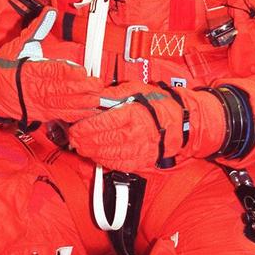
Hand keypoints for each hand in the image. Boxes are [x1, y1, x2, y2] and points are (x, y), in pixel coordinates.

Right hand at [0, 11, 103, 125]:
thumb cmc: (4, 66)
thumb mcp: (19, 44)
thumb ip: (38, 28)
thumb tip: (50, 11)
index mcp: (29, 70)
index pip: (52, 71)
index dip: (68, 72)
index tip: (83, 71)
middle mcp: (34, 89)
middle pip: (62, 90)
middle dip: (81, 89)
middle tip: (97, 86)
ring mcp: (38, 104)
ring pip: (63, 105)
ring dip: (81, 103)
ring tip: (97, 99)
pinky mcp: (40, 114)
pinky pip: (59, 115)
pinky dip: (74, 114)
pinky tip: (87, 111)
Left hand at [67, 81, 225, 170]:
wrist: (181, 122)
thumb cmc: (157, 104)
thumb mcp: (135, 90)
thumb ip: (113, 94)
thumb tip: (94, 95)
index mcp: (133, 114)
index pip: (103, 123)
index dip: (85, 127)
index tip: (75, 127)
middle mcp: (136, 133)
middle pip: (103, 140)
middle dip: (84, 140)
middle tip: (74, 139)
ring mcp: (140, 149)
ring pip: (109, 154)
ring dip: (92, 152)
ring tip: (82, 148)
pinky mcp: (143, 160)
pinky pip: (120, 164)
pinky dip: (106, 162)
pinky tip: (98, 157)